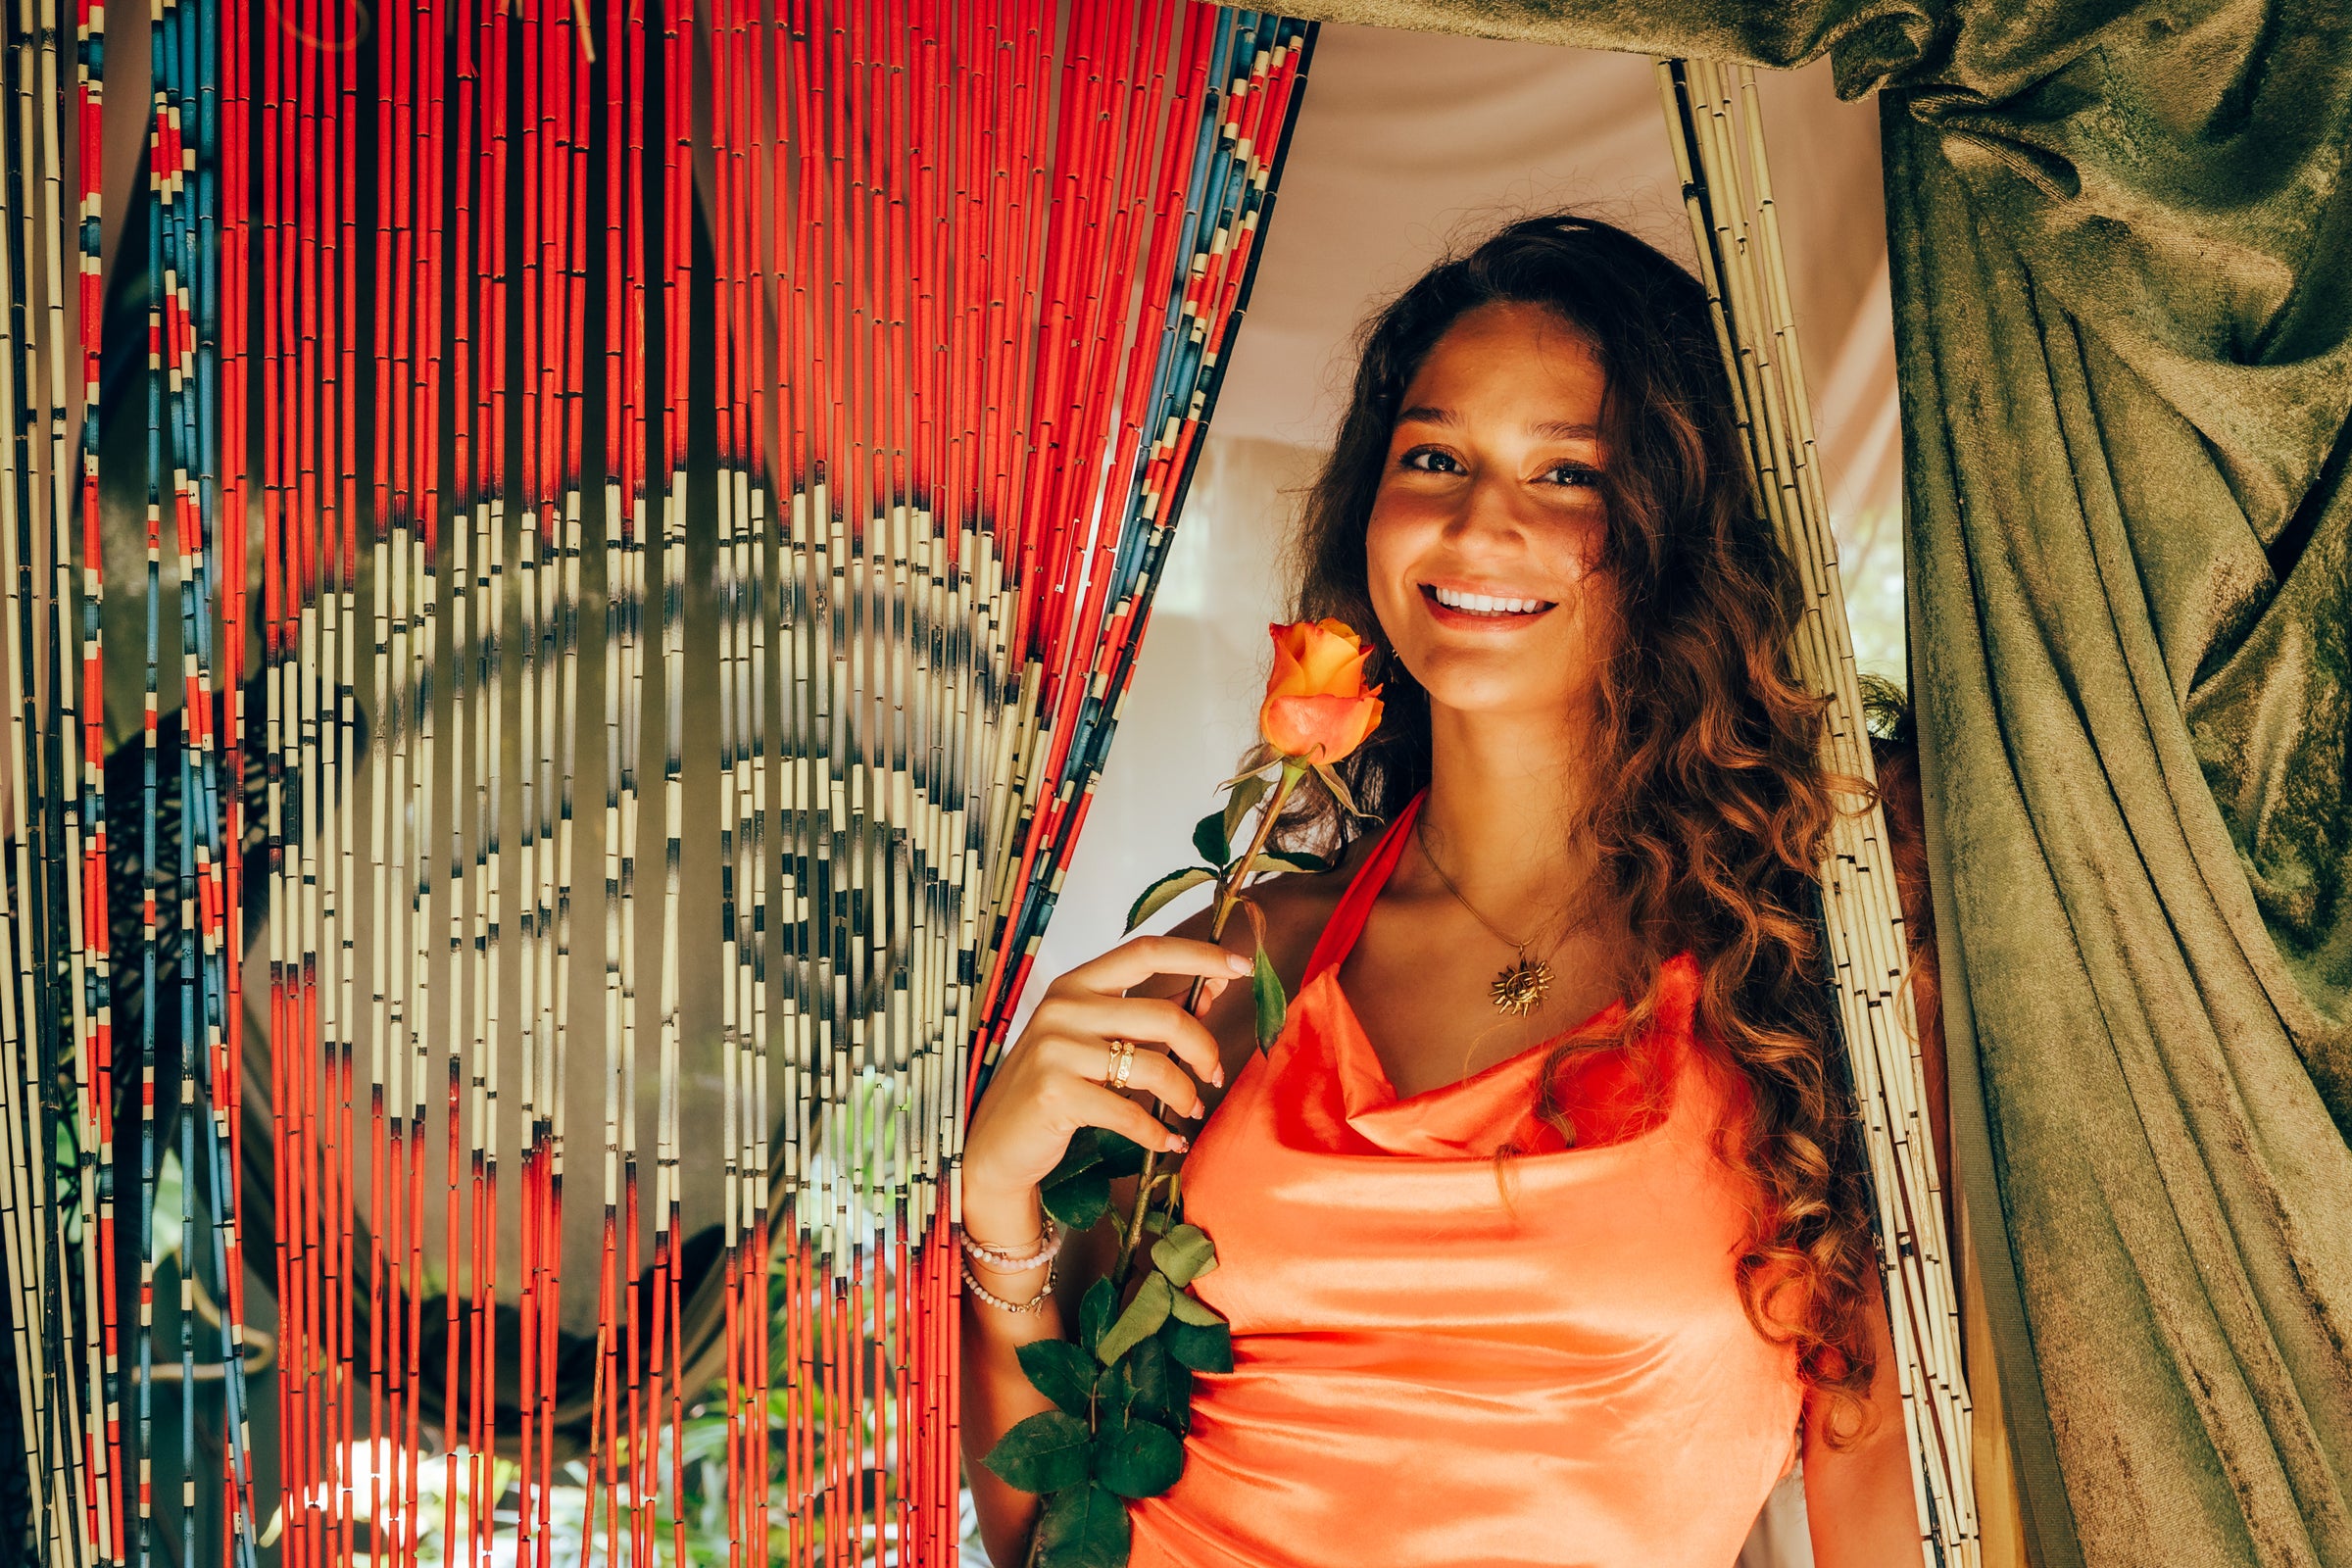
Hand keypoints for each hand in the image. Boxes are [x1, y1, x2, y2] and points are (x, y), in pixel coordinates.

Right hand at [962, 935, 1248, 1207]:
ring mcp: (1055, 1050)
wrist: (995, 1145)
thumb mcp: (1093, 1040)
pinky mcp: (1055, 1093)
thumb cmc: (1052, 1088)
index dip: (1198, 955)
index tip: (1241, 966)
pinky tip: (1167, 1142)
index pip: (1145, 951)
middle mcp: (1063, 1008)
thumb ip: (1145, 1017)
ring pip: (1153, 1065)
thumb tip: (1209, 991)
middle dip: (1204, 1047)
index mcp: (1075, 985)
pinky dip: (1158, 1132)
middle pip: (1163, 1015)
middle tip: (1216, 1074)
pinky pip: (1130, 1112)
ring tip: (1189, 1110)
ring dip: (1184, 1093)